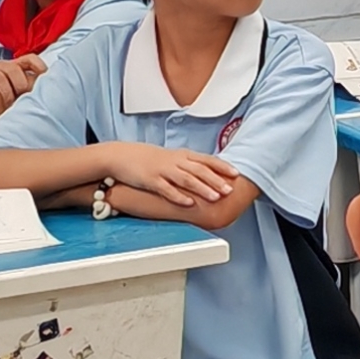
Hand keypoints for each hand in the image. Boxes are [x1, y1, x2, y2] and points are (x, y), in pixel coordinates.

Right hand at [0, 54, 41, 110]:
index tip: (47, 80)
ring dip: (7, 94)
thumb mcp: (2, 73)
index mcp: (10, 65)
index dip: (40, 67)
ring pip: (0, 78)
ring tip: (9, 108)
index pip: (29, 59)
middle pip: (16, 71)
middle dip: (23, 86)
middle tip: (26, 101)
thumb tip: (40, 94)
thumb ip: (19, 80)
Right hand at [96, 146, 254, 206]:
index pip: (206, 159)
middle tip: (231, 189)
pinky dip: (178, 196)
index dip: (222, 166)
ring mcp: (163, 170)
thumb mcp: (173, 158)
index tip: (237, 173)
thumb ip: (190, 165)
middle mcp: (175, 161)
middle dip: (217, 180)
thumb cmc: (150, 159)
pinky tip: (189, 203)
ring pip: (186, 179)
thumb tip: (210, 173)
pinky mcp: (151, 180)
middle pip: (199, 170)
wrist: (123, 156)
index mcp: (183, 155)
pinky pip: (166, 189)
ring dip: (202, 188)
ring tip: (216, 197)